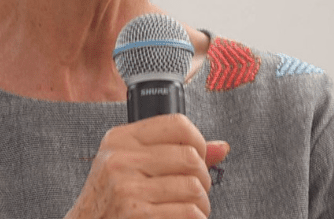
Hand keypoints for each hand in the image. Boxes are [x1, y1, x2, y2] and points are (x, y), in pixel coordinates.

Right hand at [66, 113, 230, 218]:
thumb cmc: (110, 199)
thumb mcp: (130, 166)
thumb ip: (173, 153)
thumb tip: (222, 147)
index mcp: (120, 139)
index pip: (177, 124)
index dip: (198, 140)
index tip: (199, 157)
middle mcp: (121, 160)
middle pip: (190, 158)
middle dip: (203, 178)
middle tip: (196, 190)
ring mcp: (127, 188)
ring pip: (193, 187)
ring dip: (201, 204)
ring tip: (191, 208)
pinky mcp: (136, 214)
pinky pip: (188, 212)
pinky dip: (195, 218)